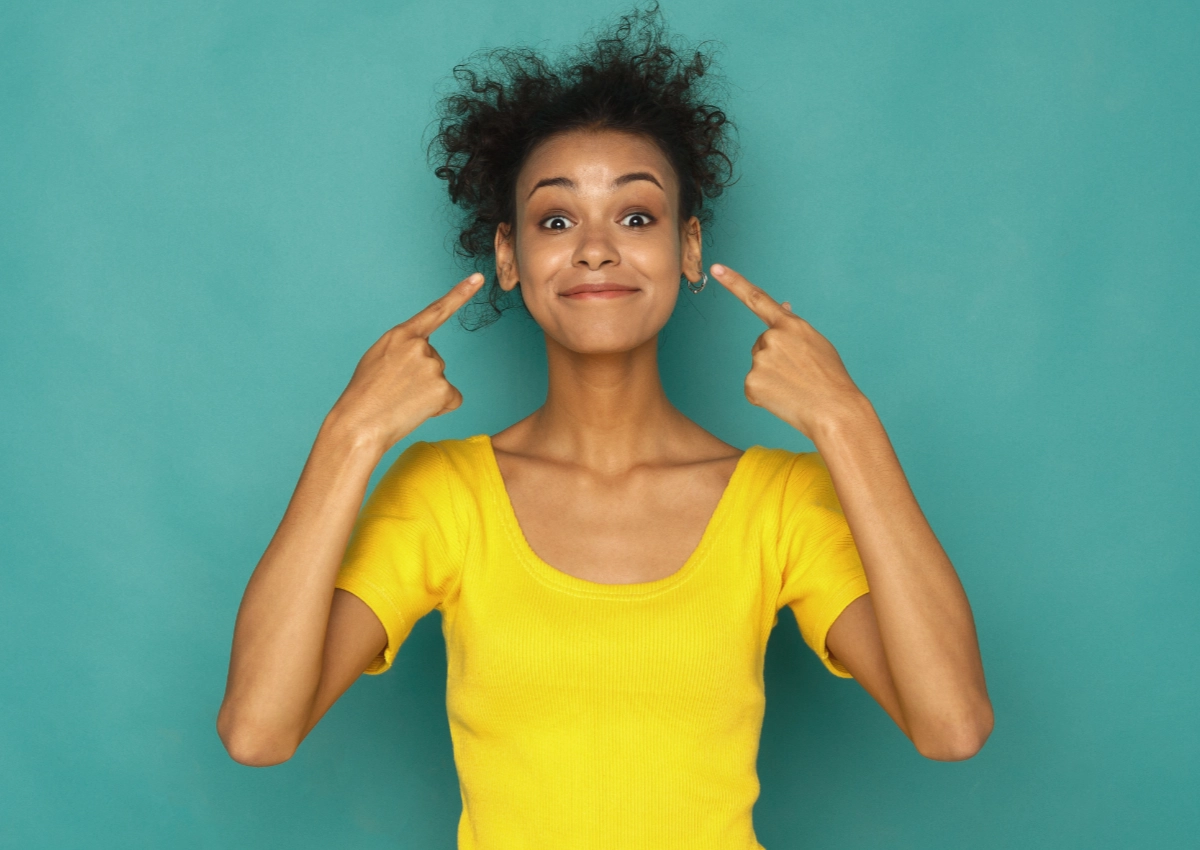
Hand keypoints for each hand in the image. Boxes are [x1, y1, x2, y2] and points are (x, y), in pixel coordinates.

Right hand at [327, 273, 484, 451]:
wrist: (359, 424)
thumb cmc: (365, 395)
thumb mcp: (378, 359)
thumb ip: (403, 349)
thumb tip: (428, 359)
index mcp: (401, 335)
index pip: (436, 311)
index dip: (459, 294)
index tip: (478, 279)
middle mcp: (420, 346)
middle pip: (435, 359)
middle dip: (421, 377)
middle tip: (396, 391)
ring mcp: (433, 367)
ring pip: (441, 381)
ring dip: (427, 394)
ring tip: (401, 401)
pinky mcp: (443, 389)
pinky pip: (451, 399)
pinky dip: (439, 407)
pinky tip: (416, 411)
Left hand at [710, 263, 865, 441]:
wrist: (834, 411)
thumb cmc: (829, 377)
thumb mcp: (815, 342)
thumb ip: (793, 325)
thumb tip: (780, 307)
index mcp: (790, 325)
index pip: (756, 298)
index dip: (734, 282)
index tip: (716, 268)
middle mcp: (771, 338)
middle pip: (761, 342)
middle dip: (775, 356)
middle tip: (799, 372)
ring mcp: (759, 361)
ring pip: (758, 364)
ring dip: (772, 375)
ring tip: (795, 386)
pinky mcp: (751, 383)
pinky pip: (753, 386)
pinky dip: (765, 393)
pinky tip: (784, 397)